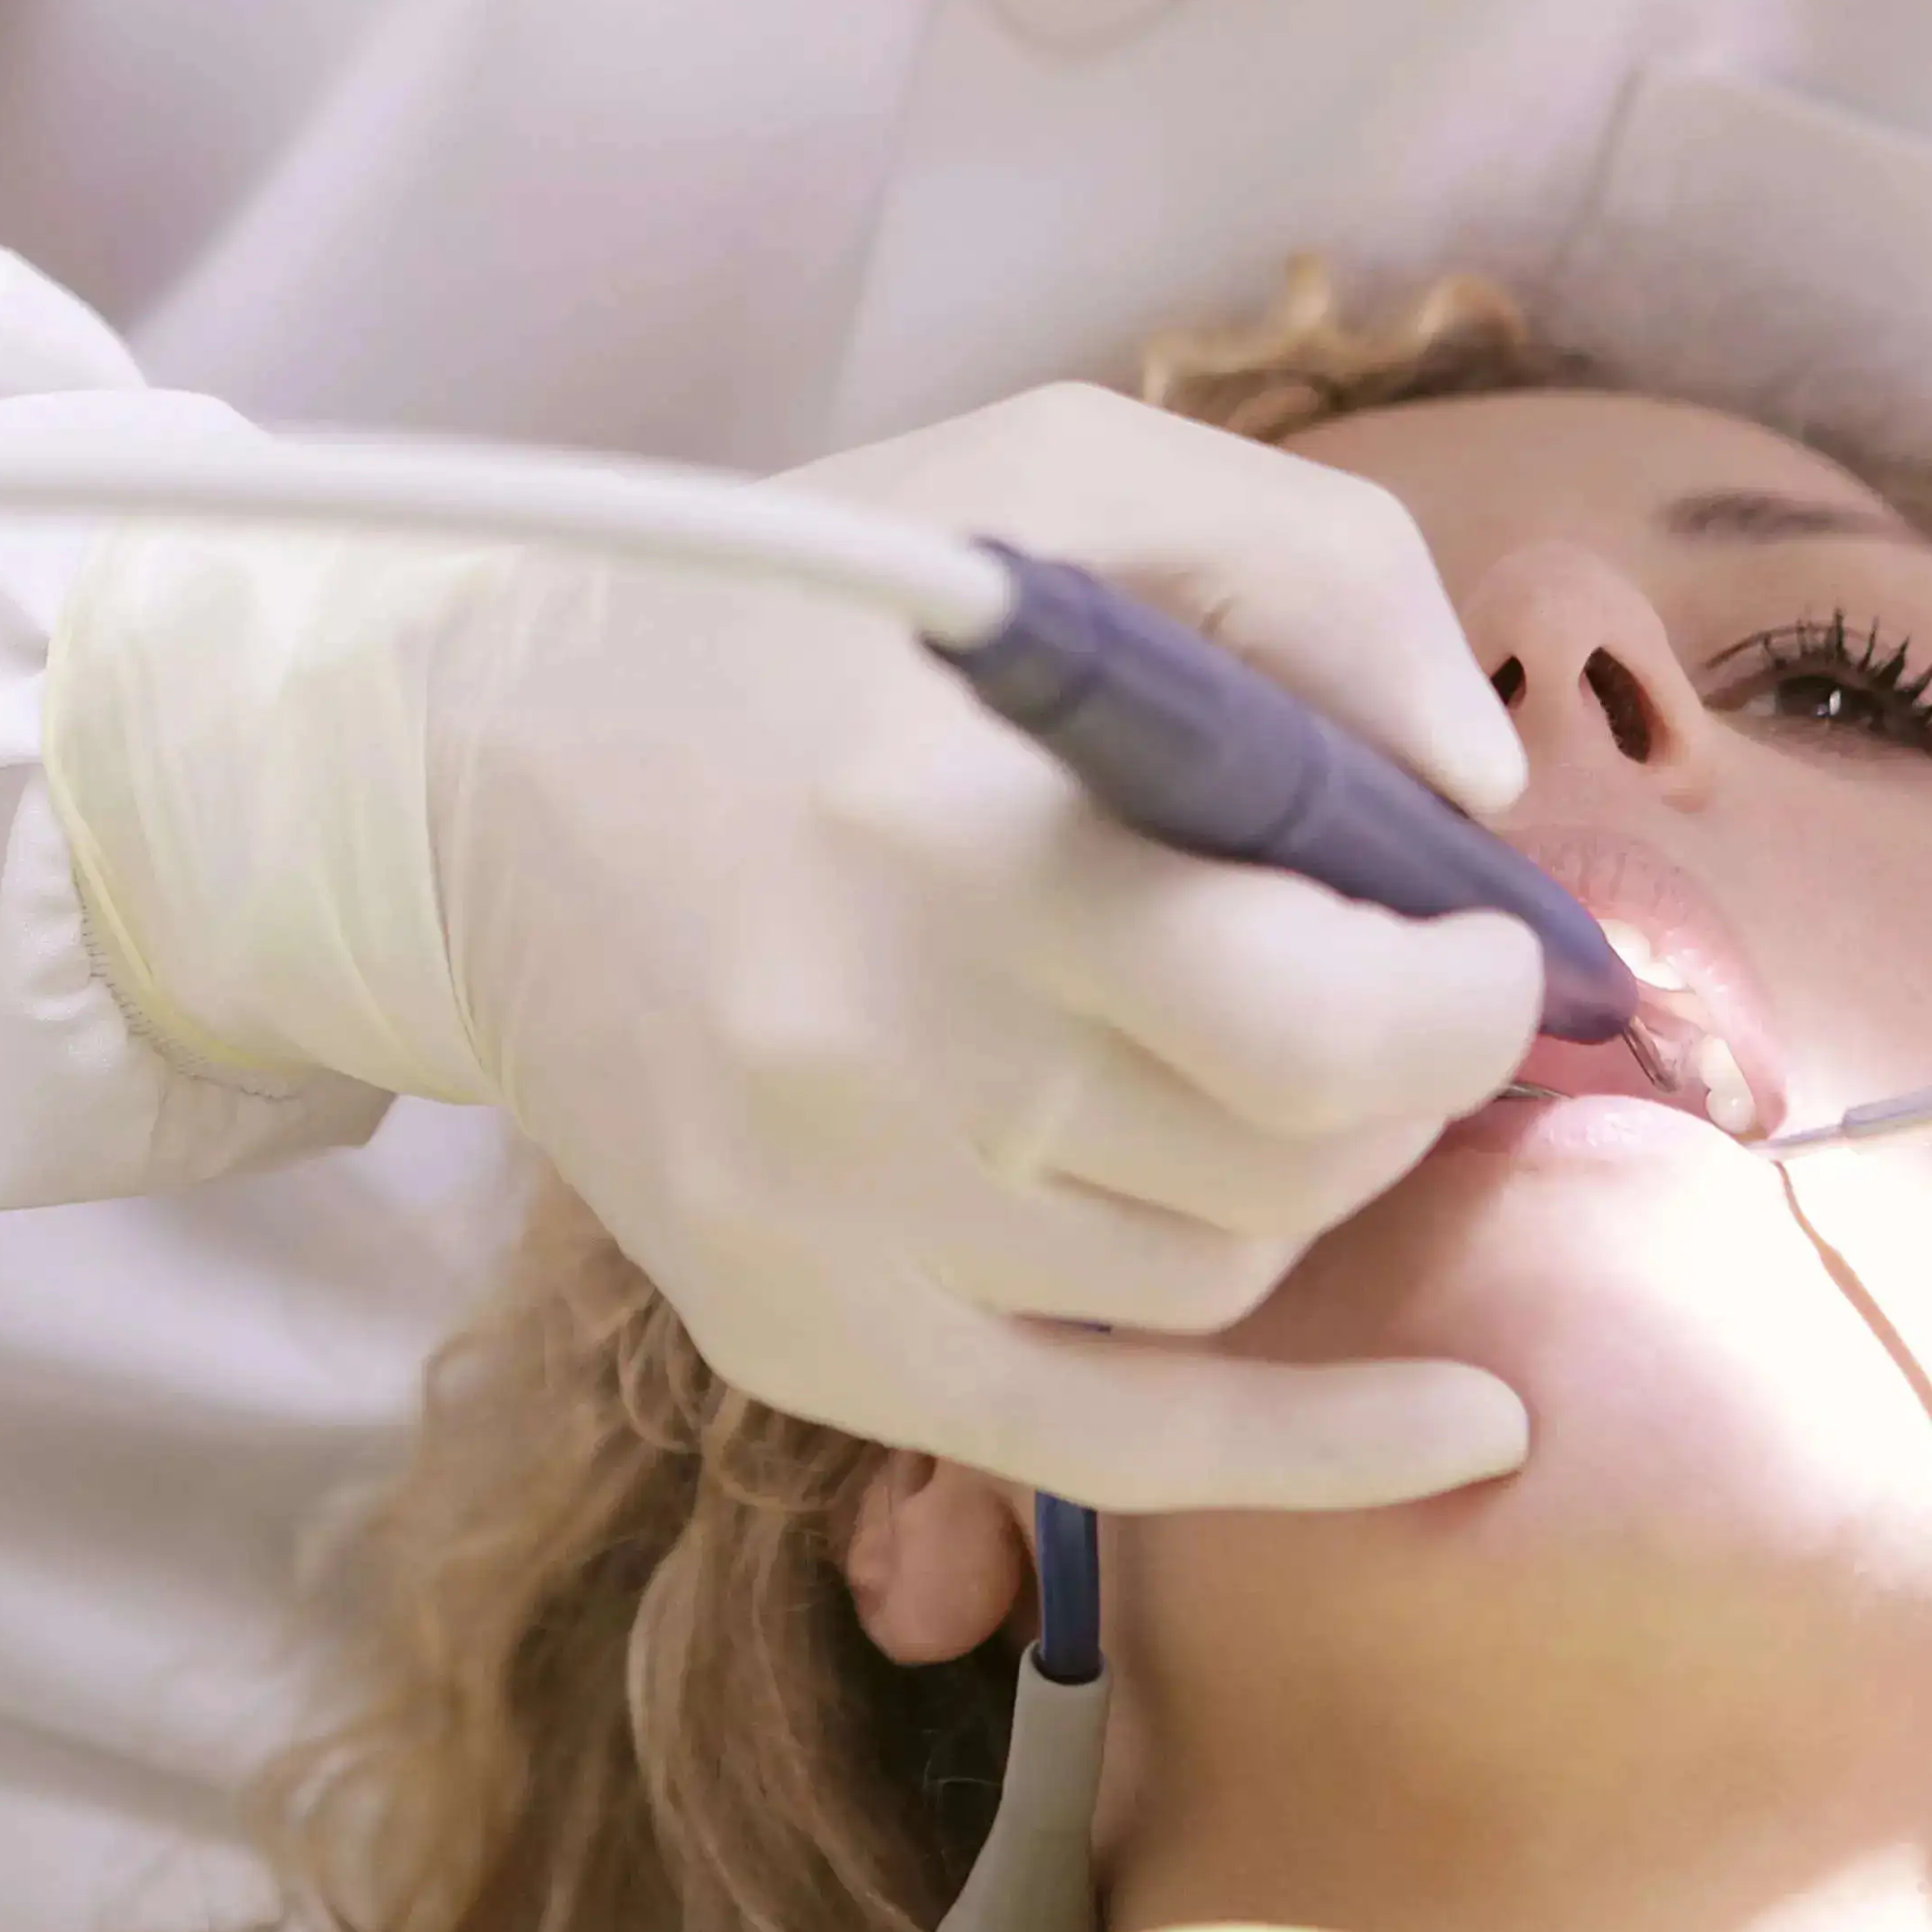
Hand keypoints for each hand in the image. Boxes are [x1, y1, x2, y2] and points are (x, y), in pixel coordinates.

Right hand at [48, 386, 1547, 1511]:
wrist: (450, 798)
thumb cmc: (783, 626)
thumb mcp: (1046, 478)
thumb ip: (1311, 570)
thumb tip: (1480, 798)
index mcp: (950, 833)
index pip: (1319, 1020)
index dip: (1466, 992)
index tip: (1481, 932)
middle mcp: (883, 1059)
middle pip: (1295, 1162)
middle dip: (1400, 1072)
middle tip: (1372, 981)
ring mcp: (833, 1228)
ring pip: (1225, 1273)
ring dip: (1290, 1174)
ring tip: (1226, 1054)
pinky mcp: (798, 1334)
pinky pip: (1124, 1453)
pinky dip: (1319, 1452)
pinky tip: (1470, 1426)